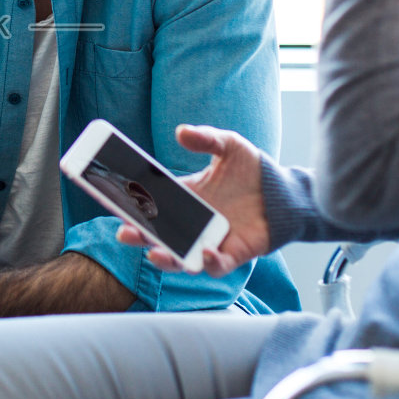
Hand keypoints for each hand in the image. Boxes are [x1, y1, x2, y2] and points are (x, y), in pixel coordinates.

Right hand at [115, 124, 270, 277]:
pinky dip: (208, 263)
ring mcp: (211, 240)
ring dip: (166, 258)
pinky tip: (204, 253)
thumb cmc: (254, 170)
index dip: (132, 206)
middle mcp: (193, 223)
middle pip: (158, 235)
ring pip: (181, 258)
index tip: (113, 201)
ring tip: (155, 253)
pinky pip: (216, 266)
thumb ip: (206, 138)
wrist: (285, 192)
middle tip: (125, 232)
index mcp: (186, 197)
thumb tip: (180, 132)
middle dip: (138, 236)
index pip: (151, 204)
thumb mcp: (229, 146)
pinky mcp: (233, 254)